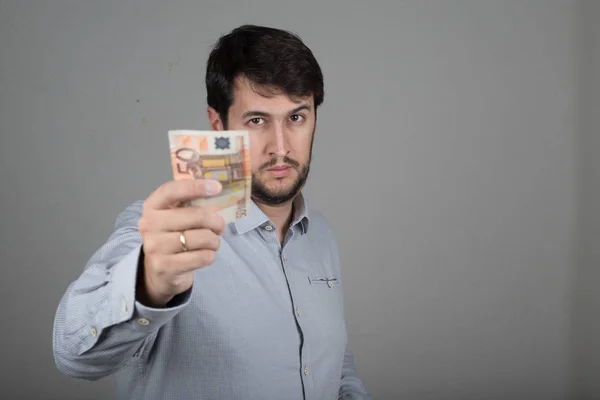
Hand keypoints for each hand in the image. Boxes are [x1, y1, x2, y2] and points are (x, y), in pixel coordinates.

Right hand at [136, 179, 224, 306]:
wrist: (158, 271)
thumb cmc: (172, 236)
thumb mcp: (174, 217)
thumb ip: (189, 203)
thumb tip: (217, 189)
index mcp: (152, 207)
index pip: (171, 190)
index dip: (196, 187)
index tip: (217, 187)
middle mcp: (149, 225)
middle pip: (196, 216)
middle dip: (216, 221)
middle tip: (220, 226)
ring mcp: (155, 247)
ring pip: (202, 238)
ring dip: (214, 240)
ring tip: (212, 242)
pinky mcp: (166, 267)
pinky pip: (202, 257)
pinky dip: (211, 255)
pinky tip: (205, 255)